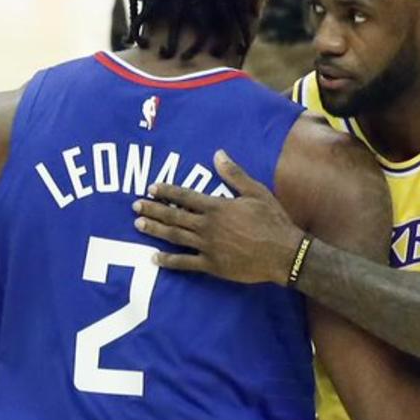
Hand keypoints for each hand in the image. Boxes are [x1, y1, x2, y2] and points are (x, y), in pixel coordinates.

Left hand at [134, 150, 304, 284]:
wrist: (283, 253)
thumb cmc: (272, 220)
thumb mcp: (256, 192)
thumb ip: (234, 174)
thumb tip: (218, 154)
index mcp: (216, 206)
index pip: (185, 196)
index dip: (166, 191)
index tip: (151, 188)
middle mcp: (207, 226)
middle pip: (174, 216)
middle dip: (153, 210)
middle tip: (135, 206)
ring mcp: (207, 247)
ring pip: (175, 237)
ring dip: (155, 230)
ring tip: (138, 225)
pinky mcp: (211, 265)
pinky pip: (185, 263)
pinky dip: (168, 261)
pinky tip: (153, 258)